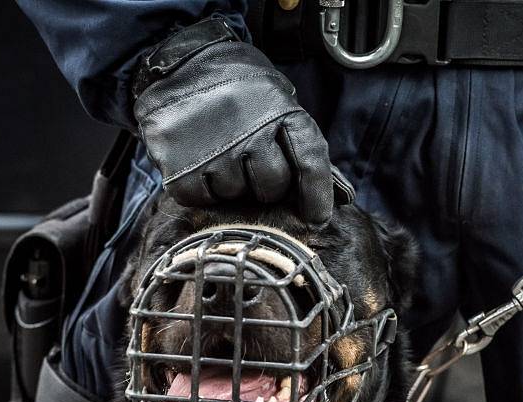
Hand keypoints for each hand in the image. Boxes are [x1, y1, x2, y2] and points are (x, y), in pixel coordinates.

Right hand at [133, 27, 352, 226]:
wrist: (180, 61)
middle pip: (272, 186)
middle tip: (250, 162)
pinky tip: (198, 161)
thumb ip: (306, 148)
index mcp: (281, 112)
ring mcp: (214, 150)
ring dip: (231, 182)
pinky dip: (201, 188)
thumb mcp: (279, 102)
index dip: (317, 196)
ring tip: (218, 152)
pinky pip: (201, 198)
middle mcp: (250, 131)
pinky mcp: (180, 168)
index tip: (317, 220)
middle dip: (266, 184)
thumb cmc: (239, 88)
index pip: (310, 162)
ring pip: (235, 193)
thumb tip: (341, 198)